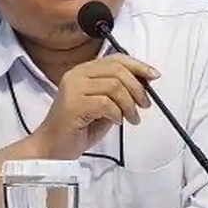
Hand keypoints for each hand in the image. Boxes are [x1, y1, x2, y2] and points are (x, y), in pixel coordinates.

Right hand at [35, 54, 158, 159]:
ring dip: (129, 105)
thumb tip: (145, 83)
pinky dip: (117, 114)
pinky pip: (106, 103)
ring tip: (132, 118)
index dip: (138, 65)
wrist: (53, 148)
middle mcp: (76, 75)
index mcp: (83, 71)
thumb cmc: (78, 128)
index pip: (115, 59)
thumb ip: (119, 92)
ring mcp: (73, 88)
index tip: (154, 76)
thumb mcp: (104, 106)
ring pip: (115, 86)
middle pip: (117, 70)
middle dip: (137, 88)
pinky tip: (116, 122)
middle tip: (144, 105)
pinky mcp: (73, 104)